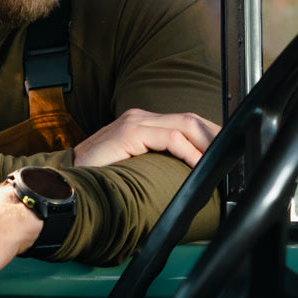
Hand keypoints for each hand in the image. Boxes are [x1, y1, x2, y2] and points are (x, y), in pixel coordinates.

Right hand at [73, 108, 218, 169]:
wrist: (65, 177)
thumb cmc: (97, 176)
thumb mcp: (133, 166)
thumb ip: (154, 164)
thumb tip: (184, 181)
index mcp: (143, 123)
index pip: (186, 122)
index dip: (210, 135)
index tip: (226, 154)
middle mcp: (140, 117)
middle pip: (191, 120)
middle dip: (216, 137)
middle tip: (233, 157)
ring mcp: (135, 123)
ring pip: (186, 124)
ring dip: (208, 143)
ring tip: (220, 162)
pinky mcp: (130, 132)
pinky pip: (171, 138)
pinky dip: (190, 151)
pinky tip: (198, 165)